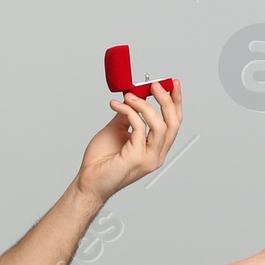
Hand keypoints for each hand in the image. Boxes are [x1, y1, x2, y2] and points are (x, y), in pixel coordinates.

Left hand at [75, 79, 181, 206]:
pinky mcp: (136, 158)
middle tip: (154, 85)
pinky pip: (138, 127)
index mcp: (155, 149)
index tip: (172, 84)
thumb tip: (134, 96)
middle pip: (173, 123)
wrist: (88, 180)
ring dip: (145, 106)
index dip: (176, 102)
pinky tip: (117, 106)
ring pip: (160, 125)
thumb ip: (129, 115)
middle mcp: (156, 154)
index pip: (174, 123)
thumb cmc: (101, 161)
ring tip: (129, 96)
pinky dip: (128, 112)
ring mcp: (148, 158)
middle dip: (166, 100)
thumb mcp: (117, 130)